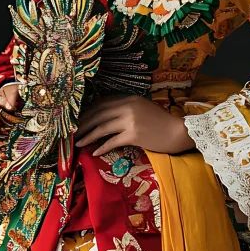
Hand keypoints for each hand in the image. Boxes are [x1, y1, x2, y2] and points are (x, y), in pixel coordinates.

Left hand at [75, 95, 195, 156]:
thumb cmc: (161, 121)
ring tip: (78, 142)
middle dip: (83, 123)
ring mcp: (130, 120)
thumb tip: (106, 116)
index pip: (103, 103)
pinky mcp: (133, 135)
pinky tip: (94, 152)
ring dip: (88, 135)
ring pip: (102, 127)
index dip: (88, 111)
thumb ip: (126, 108)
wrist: (177, 132)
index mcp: (129, 98)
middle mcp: (128, 106)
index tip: (79, 119)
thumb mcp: (142, 108)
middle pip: (99, 114)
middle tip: (72, 132)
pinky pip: (112, 141)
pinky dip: (102, 147)